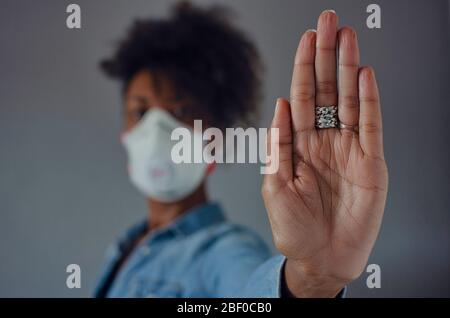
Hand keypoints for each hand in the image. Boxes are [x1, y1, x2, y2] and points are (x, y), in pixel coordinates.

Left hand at [262, 10, 387, 296]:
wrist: (322, 258)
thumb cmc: (295, 228)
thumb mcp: (275, 188)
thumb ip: (278, 147)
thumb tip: (279, 106)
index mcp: (299, 146)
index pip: (302, 98)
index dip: (304, 68)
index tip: (306, 39)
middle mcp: (324, 141)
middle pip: (326, 90)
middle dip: (326, 56)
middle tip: (328, 22)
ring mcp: (348, 150)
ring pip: (350, 100)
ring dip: (349, 67)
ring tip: (348, 37)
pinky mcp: (371, 163)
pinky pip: (371, 125)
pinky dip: (370, 100)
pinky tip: (365, 75)